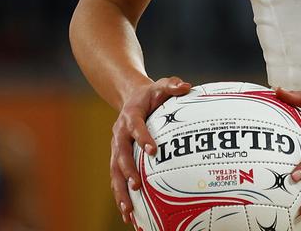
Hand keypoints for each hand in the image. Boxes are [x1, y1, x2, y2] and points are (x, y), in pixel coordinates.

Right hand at [111, 76, 191, 225]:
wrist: (132, 98)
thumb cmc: (152, 94)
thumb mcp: (161, 85)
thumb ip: (172, 85)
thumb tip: (186, 86)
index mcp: (130, 116)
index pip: (135, 127)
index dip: (142, 138)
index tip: (152, 150)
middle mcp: (119, 134)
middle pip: (120, 155)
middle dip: (127, 170)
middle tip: (137, 184)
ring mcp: (116, 148)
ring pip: (114, 172)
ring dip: (120, 191)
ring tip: (128, 210)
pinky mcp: (118, 159)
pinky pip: (117, 179)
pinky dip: (121, 196)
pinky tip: (128, 215)